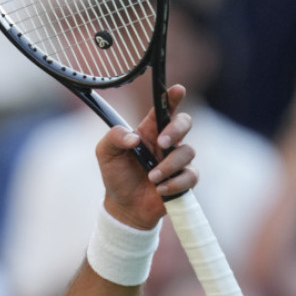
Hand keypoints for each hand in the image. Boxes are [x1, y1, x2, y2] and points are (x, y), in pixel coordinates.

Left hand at [96, 84, 197, 228]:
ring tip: (151, 177)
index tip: (177, 89)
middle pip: (184, 123)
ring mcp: (177, 160)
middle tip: (162, 142)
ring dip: (168, 165)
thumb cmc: (116, 175)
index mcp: (149, 131)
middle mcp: (166, 142)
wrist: (124, 206)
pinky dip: (174, 183)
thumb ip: (114, 138)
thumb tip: (134, 138)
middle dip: (176, 129)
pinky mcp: (185, 179)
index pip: (163, 109)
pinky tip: (159, 189)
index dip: (172, 97)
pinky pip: (190, 176)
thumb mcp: (105, 154)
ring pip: (188, 152)